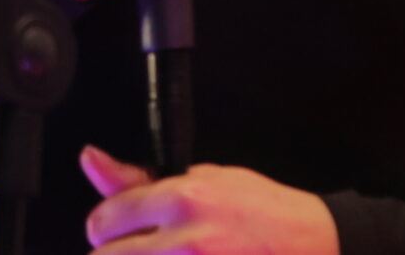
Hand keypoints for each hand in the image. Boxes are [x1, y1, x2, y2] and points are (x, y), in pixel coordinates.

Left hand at [81, 147, 338, 253]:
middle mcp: (184, 240)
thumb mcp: (207, 178)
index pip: (107, 217)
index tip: (111, 228)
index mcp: (183, 199)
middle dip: (112, 251)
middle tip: (136, 246)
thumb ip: (145, 180)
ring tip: (161, 252)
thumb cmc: (263, 210)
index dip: (104, 225)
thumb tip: (92, 159)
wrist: (312, 244)